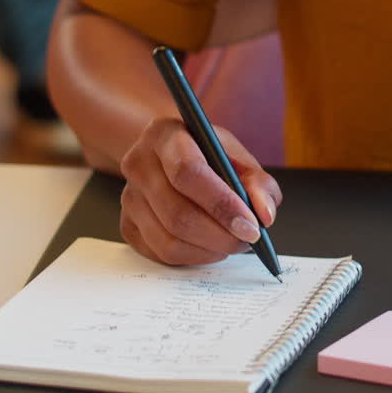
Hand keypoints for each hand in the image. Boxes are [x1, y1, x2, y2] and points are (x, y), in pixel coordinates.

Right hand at [118, 117, 281, 264]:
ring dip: (209, 250)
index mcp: (165, 135)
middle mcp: (138, 164)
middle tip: (247, 240)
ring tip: (231, 242)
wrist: (170, 157)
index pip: (188, 172)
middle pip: (177, 213)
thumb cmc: (207, 156)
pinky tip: (210, 245)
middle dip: (220, 235)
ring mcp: (128, 197)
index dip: (222, 204)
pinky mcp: (127, 225)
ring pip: (169, 240)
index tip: (251, 226)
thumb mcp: (237, 157)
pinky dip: (194, 257)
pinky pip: (161, 254)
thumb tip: (264, 215)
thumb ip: (258, 183)